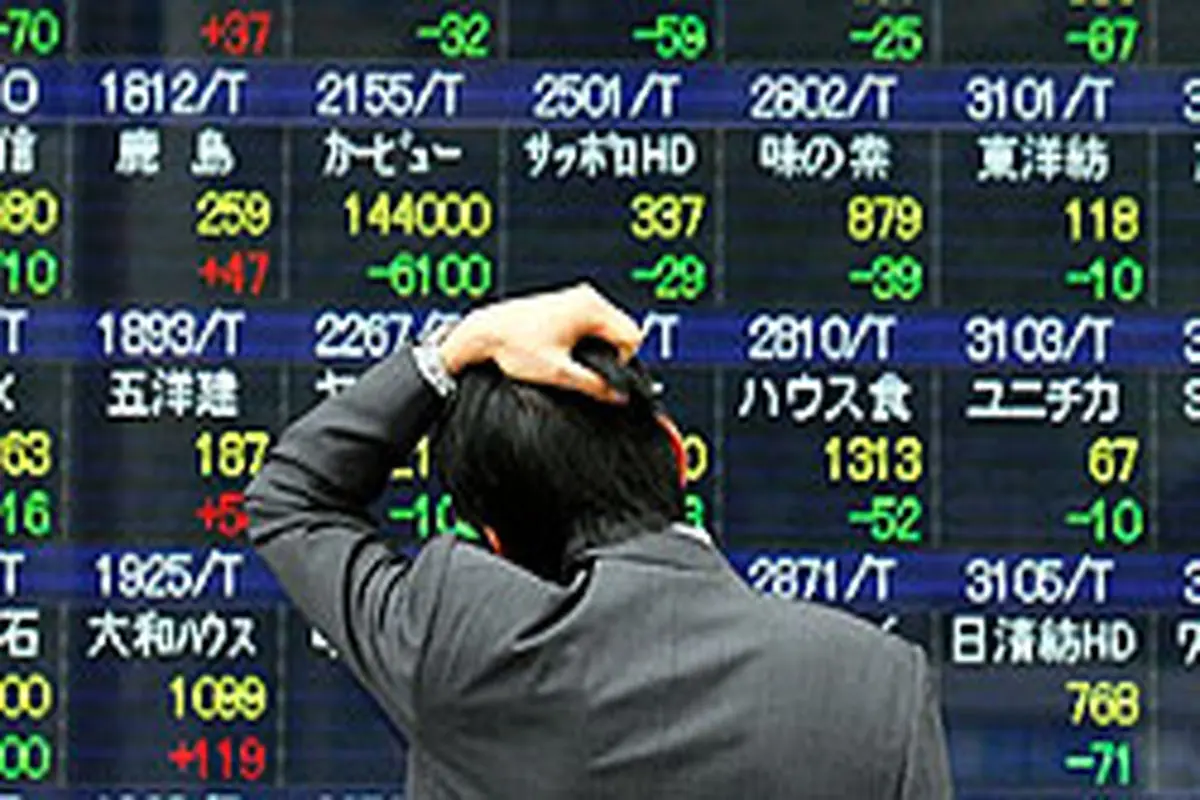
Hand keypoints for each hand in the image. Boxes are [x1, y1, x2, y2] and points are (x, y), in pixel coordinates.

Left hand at [438, 283, 641, 402]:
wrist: (484, 332)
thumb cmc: (513, 344)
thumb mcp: (557, 372)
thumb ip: (594, 386)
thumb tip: (618, 397)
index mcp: (590, 307)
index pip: (631, 337)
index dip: (622, 362)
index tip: (601, 375)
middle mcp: (586, 296)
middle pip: (623, 330)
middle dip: (610, 355)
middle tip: (584, 370)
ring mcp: (577, 297)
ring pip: (609, 327)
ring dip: (598, 347)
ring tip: (570, 359)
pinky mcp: (567, 303)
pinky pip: (593, 323)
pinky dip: (587, 339)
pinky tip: (565, 350)